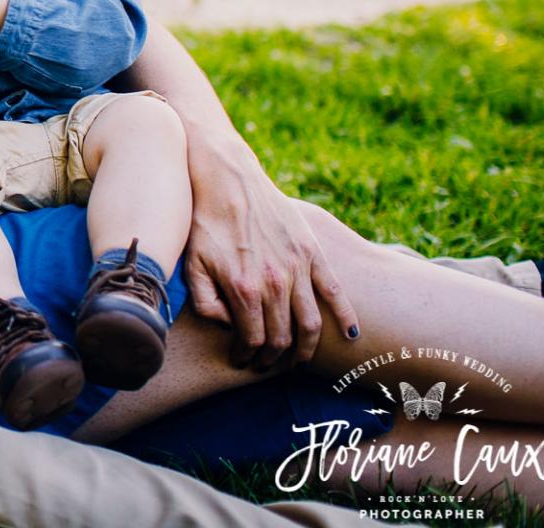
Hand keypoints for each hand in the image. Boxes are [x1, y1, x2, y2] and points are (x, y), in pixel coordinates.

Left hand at [182, 137, 360, 369]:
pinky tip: (350, 336)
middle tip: (265, 362)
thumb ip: (206, 302)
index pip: (253, 339)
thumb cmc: (204, 222)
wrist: (227, 179)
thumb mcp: (192, 264)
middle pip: (282, 337)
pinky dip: (346, 316)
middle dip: (272, 356)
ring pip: (311, 323)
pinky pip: (335, 291)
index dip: (247, 355)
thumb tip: (227, 326)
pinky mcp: (312, 251)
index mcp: (243, 288)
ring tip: (297, 359)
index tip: (242, 359)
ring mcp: (297, 267)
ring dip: (305, 347)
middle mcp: (274, 282)